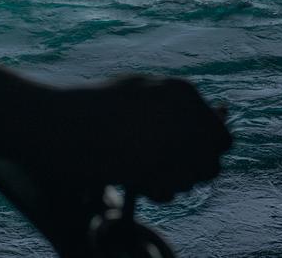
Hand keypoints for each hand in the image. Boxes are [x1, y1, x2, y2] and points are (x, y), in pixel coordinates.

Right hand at [34, 75, 231, 204]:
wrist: (58, 121)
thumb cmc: (98, 105)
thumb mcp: (142, 93)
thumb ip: (179, 107)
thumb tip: (223, 117)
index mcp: (182, 91)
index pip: (219, 133)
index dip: (201, 145)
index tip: (176, 147)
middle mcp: (185, 115)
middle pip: (213, 159)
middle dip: (192, 165)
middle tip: (159, 160)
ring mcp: (169, 143)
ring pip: (194, 178)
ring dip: (174, 178)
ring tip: (141, 164)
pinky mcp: (151, 168)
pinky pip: (170, 190)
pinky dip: (156, 189)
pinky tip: (132, 174)